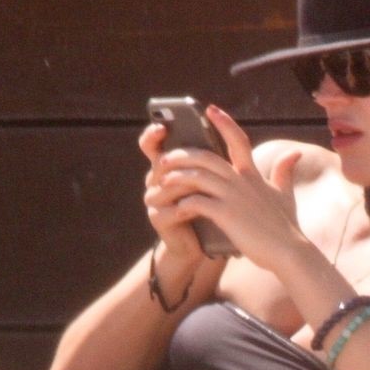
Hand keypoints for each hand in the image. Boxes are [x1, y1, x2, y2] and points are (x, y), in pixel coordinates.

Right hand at [137, 121, 205, 264]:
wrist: (202, 243)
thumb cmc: (208, 205)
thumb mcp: (208, 179)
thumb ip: (207, 158)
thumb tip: (219, 126)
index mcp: (165, 166)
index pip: (150, 144)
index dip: (152, 134)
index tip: (162, 127)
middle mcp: (155, 180)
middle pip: (161, 163)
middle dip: (181, 161)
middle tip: (199, 160)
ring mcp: (154, 199)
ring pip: (169, 185)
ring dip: (190, 185)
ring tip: (210, 187)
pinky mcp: (158, 219)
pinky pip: (172, 209)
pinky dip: (189, 208)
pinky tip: (202, 209)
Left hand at [147, 106, 305, 271]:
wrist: (289, 252)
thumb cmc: (287, 227)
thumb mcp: (285, 194)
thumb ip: (285, 172)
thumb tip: (295, 152)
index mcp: (252, 175)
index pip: (237, 140)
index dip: (224, 122)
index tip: (210, 109)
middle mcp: (241, 181)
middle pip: (205, 156)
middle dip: (182, 154)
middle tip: (165, 158)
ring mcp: (232, 197)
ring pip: (197, 176)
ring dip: (176, 177)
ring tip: (162, 180)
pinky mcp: (226, 215)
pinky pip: (196, 202)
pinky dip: (183, 203)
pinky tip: (175, 208)